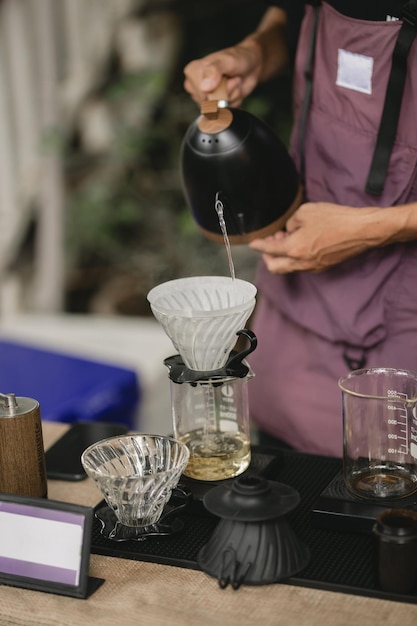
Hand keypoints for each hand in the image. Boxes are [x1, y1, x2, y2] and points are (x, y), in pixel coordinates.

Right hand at [183, 44, 262, 107]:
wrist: (250, 66)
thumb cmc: (237, 58)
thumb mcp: (227, 61)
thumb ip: (214, 70)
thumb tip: (204, 87)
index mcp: (192, 72)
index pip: (202, 93)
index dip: (218, 88)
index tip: (225, 74)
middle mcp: (195, 86)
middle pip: (210, 103)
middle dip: (226, 93)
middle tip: (231, 78)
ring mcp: (204, 97)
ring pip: (219, 109)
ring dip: (231, 97)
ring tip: (233, 82)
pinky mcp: (214, 106)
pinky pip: (225, 113)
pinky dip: (234, 102)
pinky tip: (233, 90)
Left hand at [249, 202, 383, 273]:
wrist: (362, 230)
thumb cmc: (336, 219)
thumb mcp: (306, 212)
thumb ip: (291, 223)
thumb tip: (289, 230)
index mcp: (294, 249)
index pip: (268, 250)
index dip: (258, 245)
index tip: (252, 243)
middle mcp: (301, 262)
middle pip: (275, 267)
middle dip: (267, 256)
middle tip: (270, 242)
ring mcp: (313, 267)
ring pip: (288, 267)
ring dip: (282, 255)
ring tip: (287, 238)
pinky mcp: (323, 266)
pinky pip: (301, 265)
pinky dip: (295, 256)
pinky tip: (301, 242)